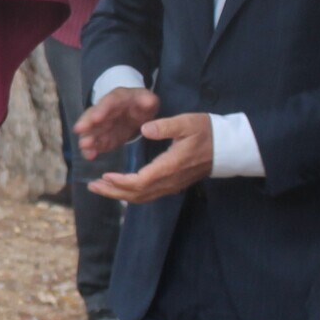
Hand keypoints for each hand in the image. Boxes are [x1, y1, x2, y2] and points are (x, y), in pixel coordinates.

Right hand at [73, 85, 158, 160]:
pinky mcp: (101, 138)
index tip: (96, 118)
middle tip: (79, 130)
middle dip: (86, 122)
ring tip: (84, 145)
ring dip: (87, 138)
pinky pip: (94, 143)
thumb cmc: (141, 105)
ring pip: (91, 130)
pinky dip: (91, 149)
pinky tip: (90, 156)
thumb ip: (148, 100)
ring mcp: (101, 125)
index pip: (108, 102)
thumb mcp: (148, 100)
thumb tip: (149, 102)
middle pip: (93, 115)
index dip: (102, 109)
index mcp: (117, 99)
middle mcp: (104, 111)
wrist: (136, 115)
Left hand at [89, 112, 213, 203]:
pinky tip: (120, 188)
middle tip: (92, 186)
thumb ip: (165, 126)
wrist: (227, 147)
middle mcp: (170, 180)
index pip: (141, 181)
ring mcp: (172, 185)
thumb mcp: (187, 122)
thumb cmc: (206, 132)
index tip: (105, 176)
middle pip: (138, 194)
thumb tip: (144, 129)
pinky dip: (132, 194)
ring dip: (120, 195)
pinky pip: (149, 195)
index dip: (121, 182)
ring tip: (101, 188)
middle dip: (113, 191)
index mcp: (170, 166)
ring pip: (142, 197)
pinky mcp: (173, 184)